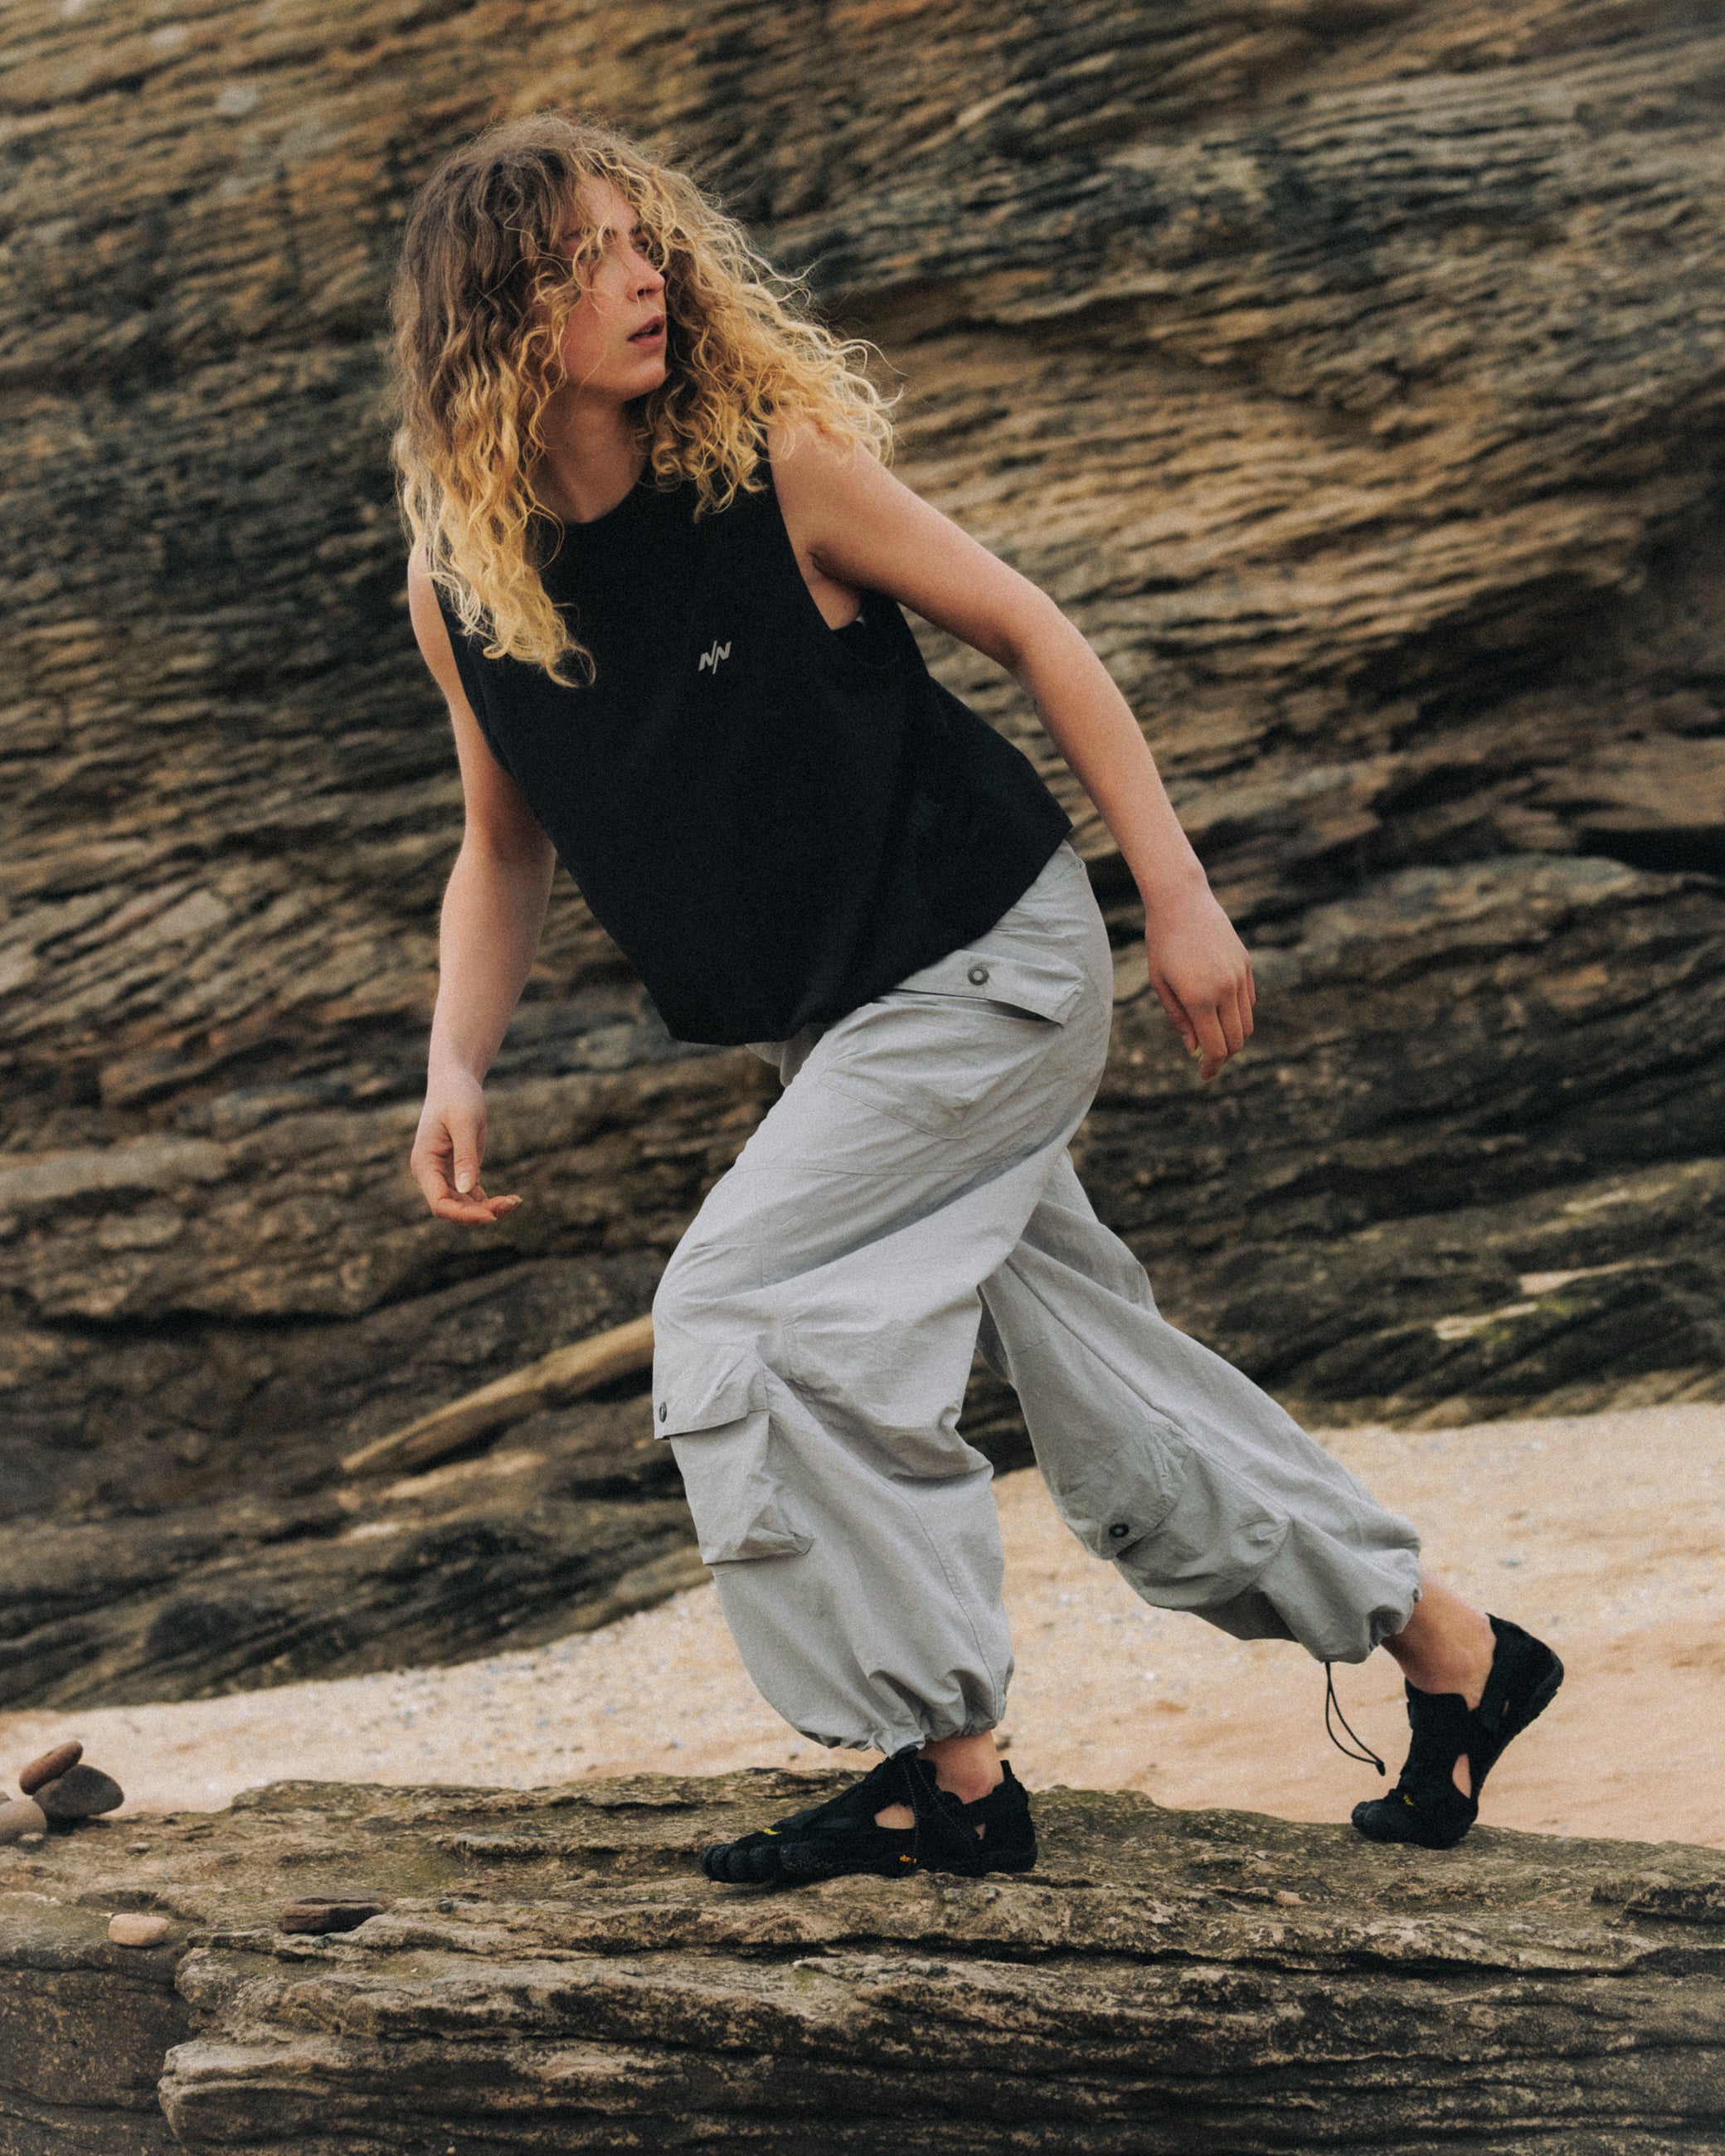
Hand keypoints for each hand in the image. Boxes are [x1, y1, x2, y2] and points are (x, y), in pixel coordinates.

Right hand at [410, 1069, 522, 1223]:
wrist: (455, 1081)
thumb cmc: (457, 1097)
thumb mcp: (464, 1124)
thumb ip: (465, 1158)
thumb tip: (467, 1191)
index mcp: (425, 1164)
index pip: (439, 1203)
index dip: (464, 1214)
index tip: (491, 1214)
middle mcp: (431, 1174)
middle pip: (453, 1209)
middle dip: (480, 1213)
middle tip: (511, 1203)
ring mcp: (444, 1174)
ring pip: (463, 1205)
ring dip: (487, 1209)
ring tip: (515, 1201)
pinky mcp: (459, 1171)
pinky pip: (472, 1196)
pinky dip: (489, 1201)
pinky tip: (512, 1199)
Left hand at [1144, 883, 1255, 1081]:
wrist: (1182, 902)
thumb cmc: (1162, 943)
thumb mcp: (1160, 983)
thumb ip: (1178, 1019)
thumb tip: (1193, 1049)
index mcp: (1199, 998)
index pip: (1216, 1048)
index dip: (1211, 1067)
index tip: (1203, 1075)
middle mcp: (1225, 990)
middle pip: (1236, 1041)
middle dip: (1223, 1057)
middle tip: (1208, 1061)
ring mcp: (1239, 977)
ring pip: (1246, 1023)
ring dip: (1233, 1038)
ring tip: (1214, 1039)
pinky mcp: (1246, 965)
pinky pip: (1249, 1002)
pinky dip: (1239, 1015)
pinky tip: (1220, 1014)